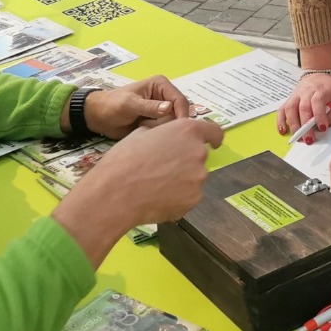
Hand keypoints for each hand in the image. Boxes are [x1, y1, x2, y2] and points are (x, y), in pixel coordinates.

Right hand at [53, 118, 223, 264]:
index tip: (211, 143)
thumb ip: (164, 130)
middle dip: (186, 161)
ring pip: (194, 177)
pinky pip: (189, 196)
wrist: (116, 192)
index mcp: (188, 131)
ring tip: (156, 186)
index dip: (212, 137)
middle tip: (163, 168)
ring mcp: (199, 178)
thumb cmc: (125, 158)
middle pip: (199, 156)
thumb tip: (169, 133)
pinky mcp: (194, 200)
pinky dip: (178, 197)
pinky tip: (158, 198)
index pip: (214, 132)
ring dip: (182, 180)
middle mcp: (199, 153)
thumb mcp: (143, 132)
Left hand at [78, 75, 189, 139]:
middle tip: (146, 124)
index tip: (178, 130)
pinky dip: (157, 133)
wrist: (99, 117)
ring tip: (142, 126)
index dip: (182, 115)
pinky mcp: (156, 122)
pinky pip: (164, 130)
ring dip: (159, 129)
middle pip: (178, 114)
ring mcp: (161, 110)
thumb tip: (169, 108)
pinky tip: (143, 131)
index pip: (180, 100)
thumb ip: (149, 106)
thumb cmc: (112, 105)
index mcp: (161, 85)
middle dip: (165, 123)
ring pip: (172, 124)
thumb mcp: (130, 104)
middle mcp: (164, 96)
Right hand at [276, 72, 330, 138]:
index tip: (323, 128)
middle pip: (303, 108)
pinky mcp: (290, 99)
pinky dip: (281, 121)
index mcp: (321, 90)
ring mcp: (296, 95)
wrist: (320, 75)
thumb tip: (324, 125)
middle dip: (305, 126)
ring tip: (298, 138)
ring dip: (293, 125)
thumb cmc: (330, 89)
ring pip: (291, 109)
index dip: (319, 116)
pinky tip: (283, 130)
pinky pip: (282, 109)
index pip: (318, 102)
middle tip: (309, 140)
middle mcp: (306, 92)